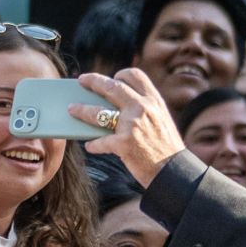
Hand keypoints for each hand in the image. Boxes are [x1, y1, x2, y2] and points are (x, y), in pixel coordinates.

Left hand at [70, 69, 184, 187]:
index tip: (112, 78)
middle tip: (82, 80)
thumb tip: (120, 106)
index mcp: (153, 100)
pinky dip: (94, 145)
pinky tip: (90, 146)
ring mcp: (132, 124)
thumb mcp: (161, 120)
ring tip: (73, 109)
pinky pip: (101, 141)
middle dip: (93, 81)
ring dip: (82, 110)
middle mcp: (143, 108)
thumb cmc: (167, 148)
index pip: (134, 75)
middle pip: (111, 87)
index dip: (120, 75)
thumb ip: (146, 109)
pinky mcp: (124, 144)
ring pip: (98, 112)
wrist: (173, 171)